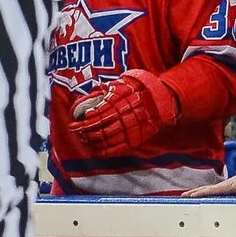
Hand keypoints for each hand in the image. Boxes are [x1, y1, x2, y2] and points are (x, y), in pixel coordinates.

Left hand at [69, 70, 184, 156]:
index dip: (84, 123)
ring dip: (93, 142)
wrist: (161, 99)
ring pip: (107, 140)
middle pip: (100, 130)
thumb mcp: (120, 84)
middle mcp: (124, 117)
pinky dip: (105, 152)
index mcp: (120, 103)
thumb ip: (103, 92)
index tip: (74, 124)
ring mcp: (131, 129)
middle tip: (76, 132)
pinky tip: (96, 151)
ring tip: (84, 140)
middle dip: (85, 133)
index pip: (97, 116)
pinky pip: (118, 148)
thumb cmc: (138, 89)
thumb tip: (85, 99)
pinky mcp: (136, 139)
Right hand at [186, 169, 235, 197]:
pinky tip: (197, 198)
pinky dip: (202, 194)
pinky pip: (210, 192)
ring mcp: (222, 188)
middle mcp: (222, 186)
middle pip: (205, 189)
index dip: (202, 193)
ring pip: (206, 190)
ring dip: (195, 193)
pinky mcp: (223, 190)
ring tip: (185, 197)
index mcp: (227, 186)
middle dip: (194, 193)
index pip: (212, 190)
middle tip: (182, 197)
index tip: (193, 196)